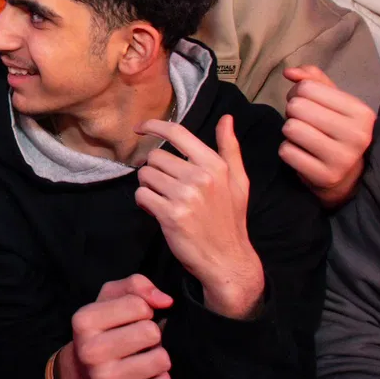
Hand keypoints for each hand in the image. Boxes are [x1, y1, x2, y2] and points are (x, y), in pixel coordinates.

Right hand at [58, 274, 173, 378]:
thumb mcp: (110, 299)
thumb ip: (137, 286)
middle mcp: (90, 351)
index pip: (139, 305)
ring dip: (158, 358)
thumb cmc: (102, 331)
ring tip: (143, 359)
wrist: (82, 376)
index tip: (131, 320)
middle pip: (151, 332)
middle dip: (152, 335)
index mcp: (84, 320)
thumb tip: (166, 301)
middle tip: (138, 343)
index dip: (143, 311)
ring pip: (161, 360)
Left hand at [135, 116, 264, 318]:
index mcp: (215, 165)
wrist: (228, 259)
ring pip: (145, 175)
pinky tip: (158, 211)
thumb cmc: (230, 219)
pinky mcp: (170, 214)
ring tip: (164, 200)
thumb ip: (230, 149)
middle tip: (166, 188)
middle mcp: (200, 177)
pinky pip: (141, 195)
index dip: (154, 125)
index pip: (177, 133)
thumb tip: (226, 119)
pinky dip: (144, 203)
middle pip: (155, 157)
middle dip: (155, 171)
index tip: (140, 127)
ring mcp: (185, 196)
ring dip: (149, 187)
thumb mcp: (238, 181)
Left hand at [279, 66, 373, 208]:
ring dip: (290, 131)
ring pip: (290, 128)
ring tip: (303, 137)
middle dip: (293, 112)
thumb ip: (313, 80)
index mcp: (361, 112)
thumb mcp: (334, 102)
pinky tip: (302, 154)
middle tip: (304, 122)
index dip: (298, 92)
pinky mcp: (324, 176)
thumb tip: (289, 72)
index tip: (307, 103)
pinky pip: (286, 151)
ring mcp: (342, 158)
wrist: (349, 176)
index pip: (307, 88)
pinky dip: (288, 150)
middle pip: (297, 107)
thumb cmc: (337, 130)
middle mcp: (357, 135)